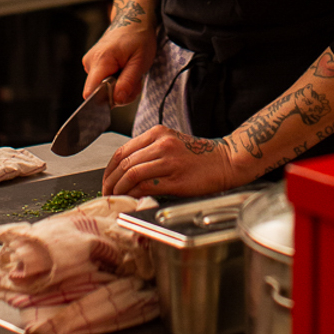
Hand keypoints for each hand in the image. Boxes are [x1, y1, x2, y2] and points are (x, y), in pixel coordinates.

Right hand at [81, 22, 157, 105]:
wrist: (134, 19)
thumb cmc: (139, 37)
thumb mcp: (140, 61)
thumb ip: (127, 82)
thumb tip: (116, 100)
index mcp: (100, 60)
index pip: (90, 92)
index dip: (104, 101)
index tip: (121, 96)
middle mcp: (90, 62)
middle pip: (99, 93)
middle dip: (119, 93)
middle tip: (135, 80)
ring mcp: (90, 62)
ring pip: (102, 88)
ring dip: (120, 86)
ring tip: (131, 71)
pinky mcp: (94, 64)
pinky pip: (103, 81)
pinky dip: (116, 80)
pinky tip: (124, 70)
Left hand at [102, 125, 241, 197]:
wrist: (226, 161)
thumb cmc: (200, 157)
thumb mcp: (171, 144)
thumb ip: (149, 153)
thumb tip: (126, 173)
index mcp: (158, 133)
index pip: (122, 151)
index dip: (109, 169)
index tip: (107, 181)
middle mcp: (161, 144)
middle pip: (123, 163)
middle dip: (110, 181)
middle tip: (107, 193)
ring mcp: (168, 160)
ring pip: (131, 174)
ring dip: (119, 189)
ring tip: (117, 198)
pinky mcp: (176, 178)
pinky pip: (145, 186)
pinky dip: (133, 194)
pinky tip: (132, 200)